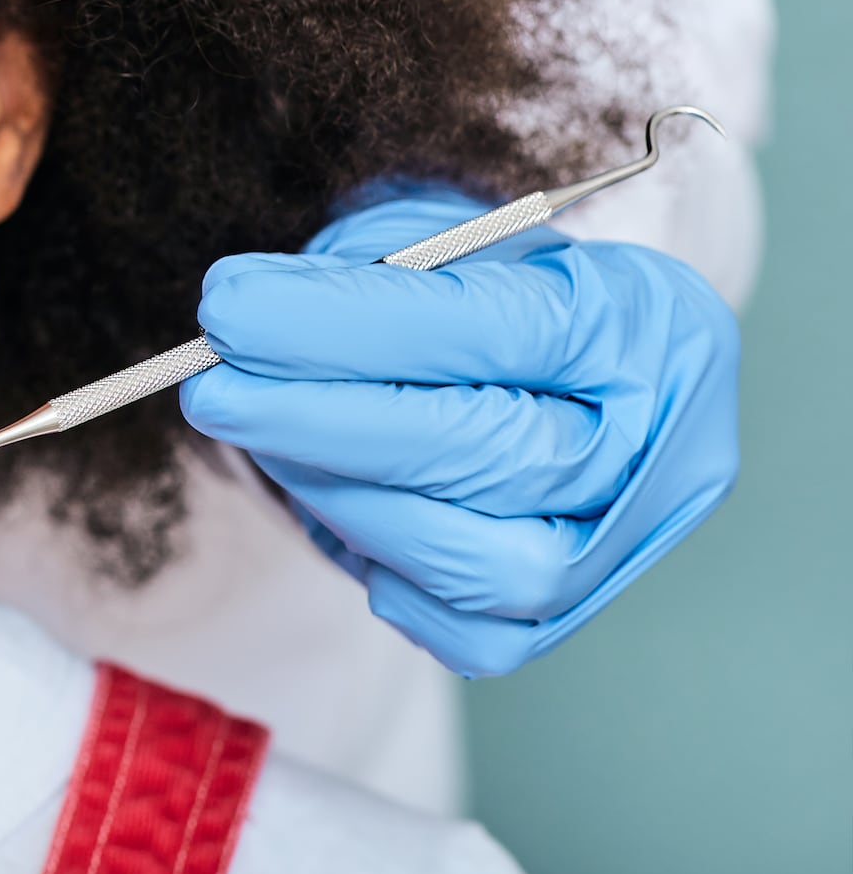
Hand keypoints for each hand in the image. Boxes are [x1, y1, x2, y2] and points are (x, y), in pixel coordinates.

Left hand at [179, 186, 739, 676]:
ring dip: (342, 496)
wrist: (560, 370)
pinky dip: (380, 570)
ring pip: (477, 561)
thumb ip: (363, 274)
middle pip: (494, 456)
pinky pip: (462, 632)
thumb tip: (242, 321)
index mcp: (642, 323)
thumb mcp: (441, 241)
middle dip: (326, 422)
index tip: (228, 307)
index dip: (348, 324)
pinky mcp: (561, 621)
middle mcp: (659, 448)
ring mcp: (620, 550)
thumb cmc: (491, 291)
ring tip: (266, 434)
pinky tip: (339, 501)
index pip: (493, 330)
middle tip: (214, 387)